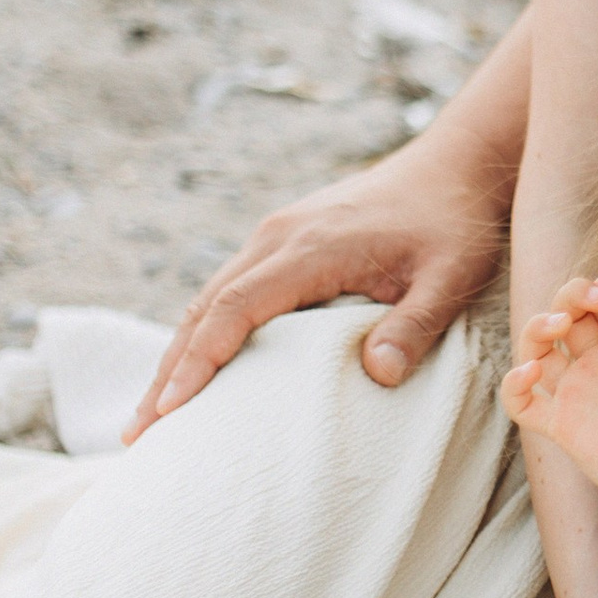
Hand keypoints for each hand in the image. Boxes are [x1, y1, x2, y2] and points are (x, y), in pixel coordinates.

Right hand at [127, 136, 506, 436]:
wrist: (458, 164)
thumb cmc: (456, 223)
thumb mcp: (451, 277)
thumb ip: (416, 324)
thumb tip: (379, 375)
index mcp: (310, 247)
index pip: (236, 307)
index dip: (200, 360)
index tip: (171, 410)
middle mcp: (280, 237)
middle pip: (205, 308)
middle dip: (170, 371)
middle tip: (140, 433)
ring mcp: (278, 234)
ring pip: (211, 298)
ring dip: (179, 353)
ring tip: (154, 415)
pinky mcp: (286, 238)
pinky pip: (231, 288)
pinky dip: (205, 330)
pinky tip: (197, 367)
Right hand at [503, 276, 597, 553]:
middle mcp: (597, 360)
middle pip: (566, 310)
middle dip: (575, 293)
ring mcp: (575, 391)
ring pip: (535, 347)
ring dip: (539, 325)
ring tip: (562, 321)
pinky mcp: (560, 424)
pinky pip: (519, 403)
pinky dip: (513, 384)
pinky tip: (533, 370)